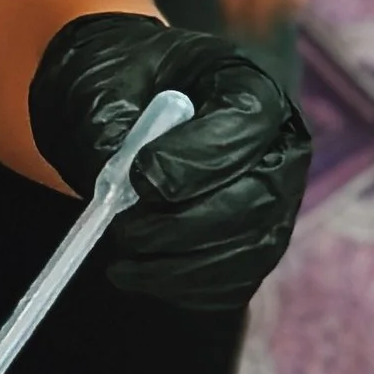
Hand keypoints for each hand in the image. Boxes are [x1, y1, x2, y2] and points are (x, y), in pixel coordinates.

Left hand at [27, 13, 310, 310]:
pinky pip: (236, 282)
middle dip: (185, 225)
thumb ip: (107, 128)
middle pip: (258, 197)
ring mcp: (275, 200)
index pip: (244, 124)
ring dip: (182, 266)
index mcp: (245, 85)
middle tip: (124, 230)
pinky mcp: (254, 245)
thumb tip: (120, 184)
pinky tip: (140, 275)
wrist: (117, 106)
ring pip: (251, 249)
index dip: (196, 159)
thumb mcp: (96, 87)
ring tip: (122, 262)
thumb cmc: (114, 86)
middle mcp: (276, 145)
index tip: (140, 178)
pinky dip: (187, 289)